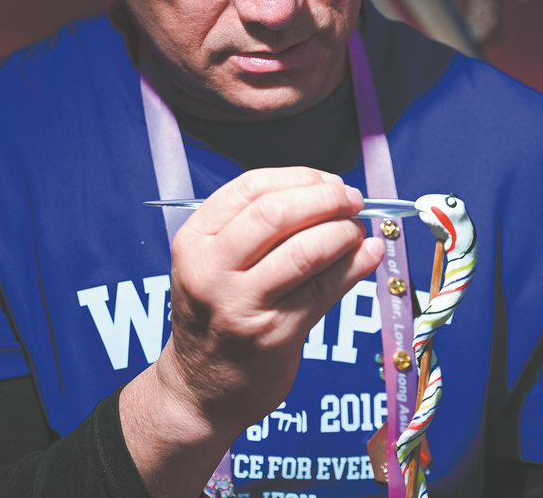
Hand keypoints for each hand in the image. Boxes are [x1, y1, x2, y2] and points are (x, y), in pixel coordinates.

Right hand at [166, 166, 382, 431]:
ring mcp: (241, 305)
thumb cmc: (216, 310)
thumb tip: (326, 190)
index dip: (298, 177)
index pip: (249, 188)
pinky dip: (355, 266)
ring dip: (343, 232)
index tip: (327, 180)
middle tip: (352, 200)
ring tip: (358, 230)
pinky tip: (370, 254)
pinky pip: (324, 290)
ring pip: (305, 251)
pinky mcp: (274, 336)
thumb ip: (254, 224)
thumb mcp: (212, 260)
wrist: (201, 387)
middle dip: (324, 199)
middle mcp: (211, 270)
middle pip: (276, 214)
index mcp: (194, 240)